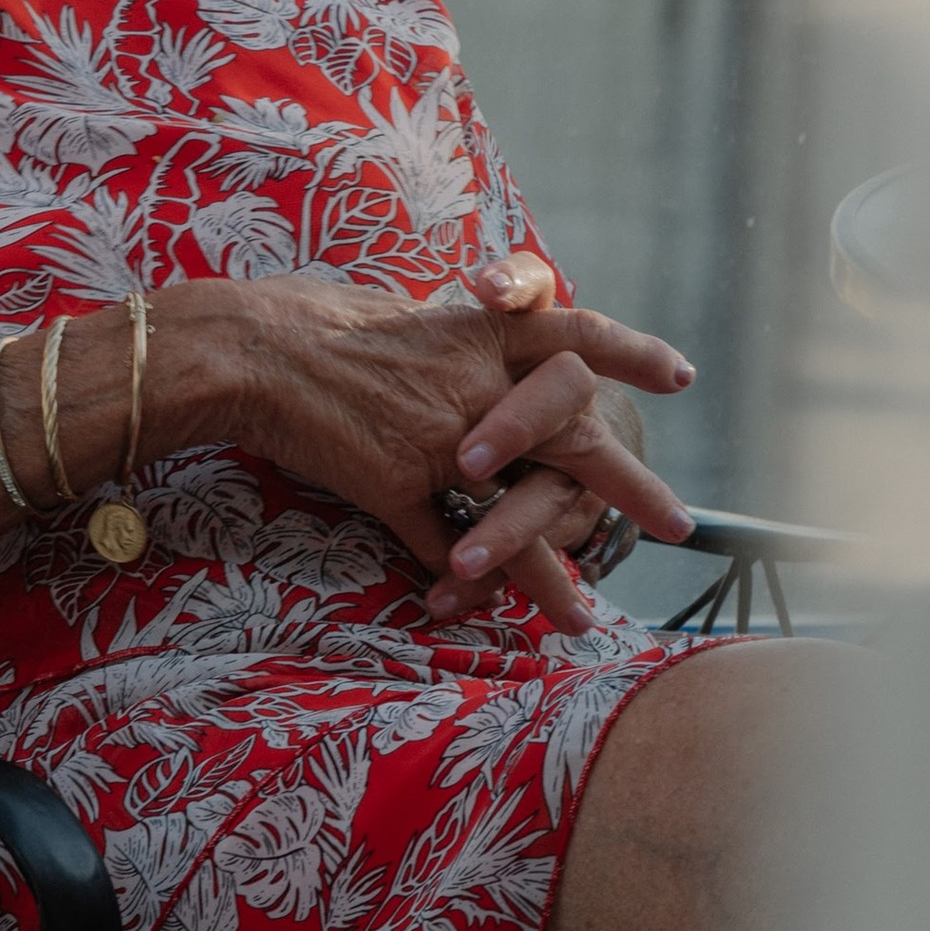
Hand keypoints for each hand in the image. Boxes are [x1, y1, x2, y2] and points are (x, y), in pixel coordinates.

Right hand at [157, 260, 695, 630]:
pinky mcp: (396, 484)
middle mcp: (474, 386)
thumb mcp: (397, 311)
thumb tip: (469, 333)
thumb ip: (448, 336)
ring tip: (586, 617)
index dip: (629, 351)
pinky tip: (480, 619)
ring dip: (556, 570)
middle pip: (575, 438)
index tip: (681, 374)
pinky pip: (444, 546)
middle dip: (631, 484)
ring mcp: (441, 440)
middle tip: (680, 526)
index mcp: (477, 332)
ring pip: (518, 514)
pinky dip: (467, 585)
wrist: (248, 348)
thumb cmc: (309, 316)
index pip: (574, 334)